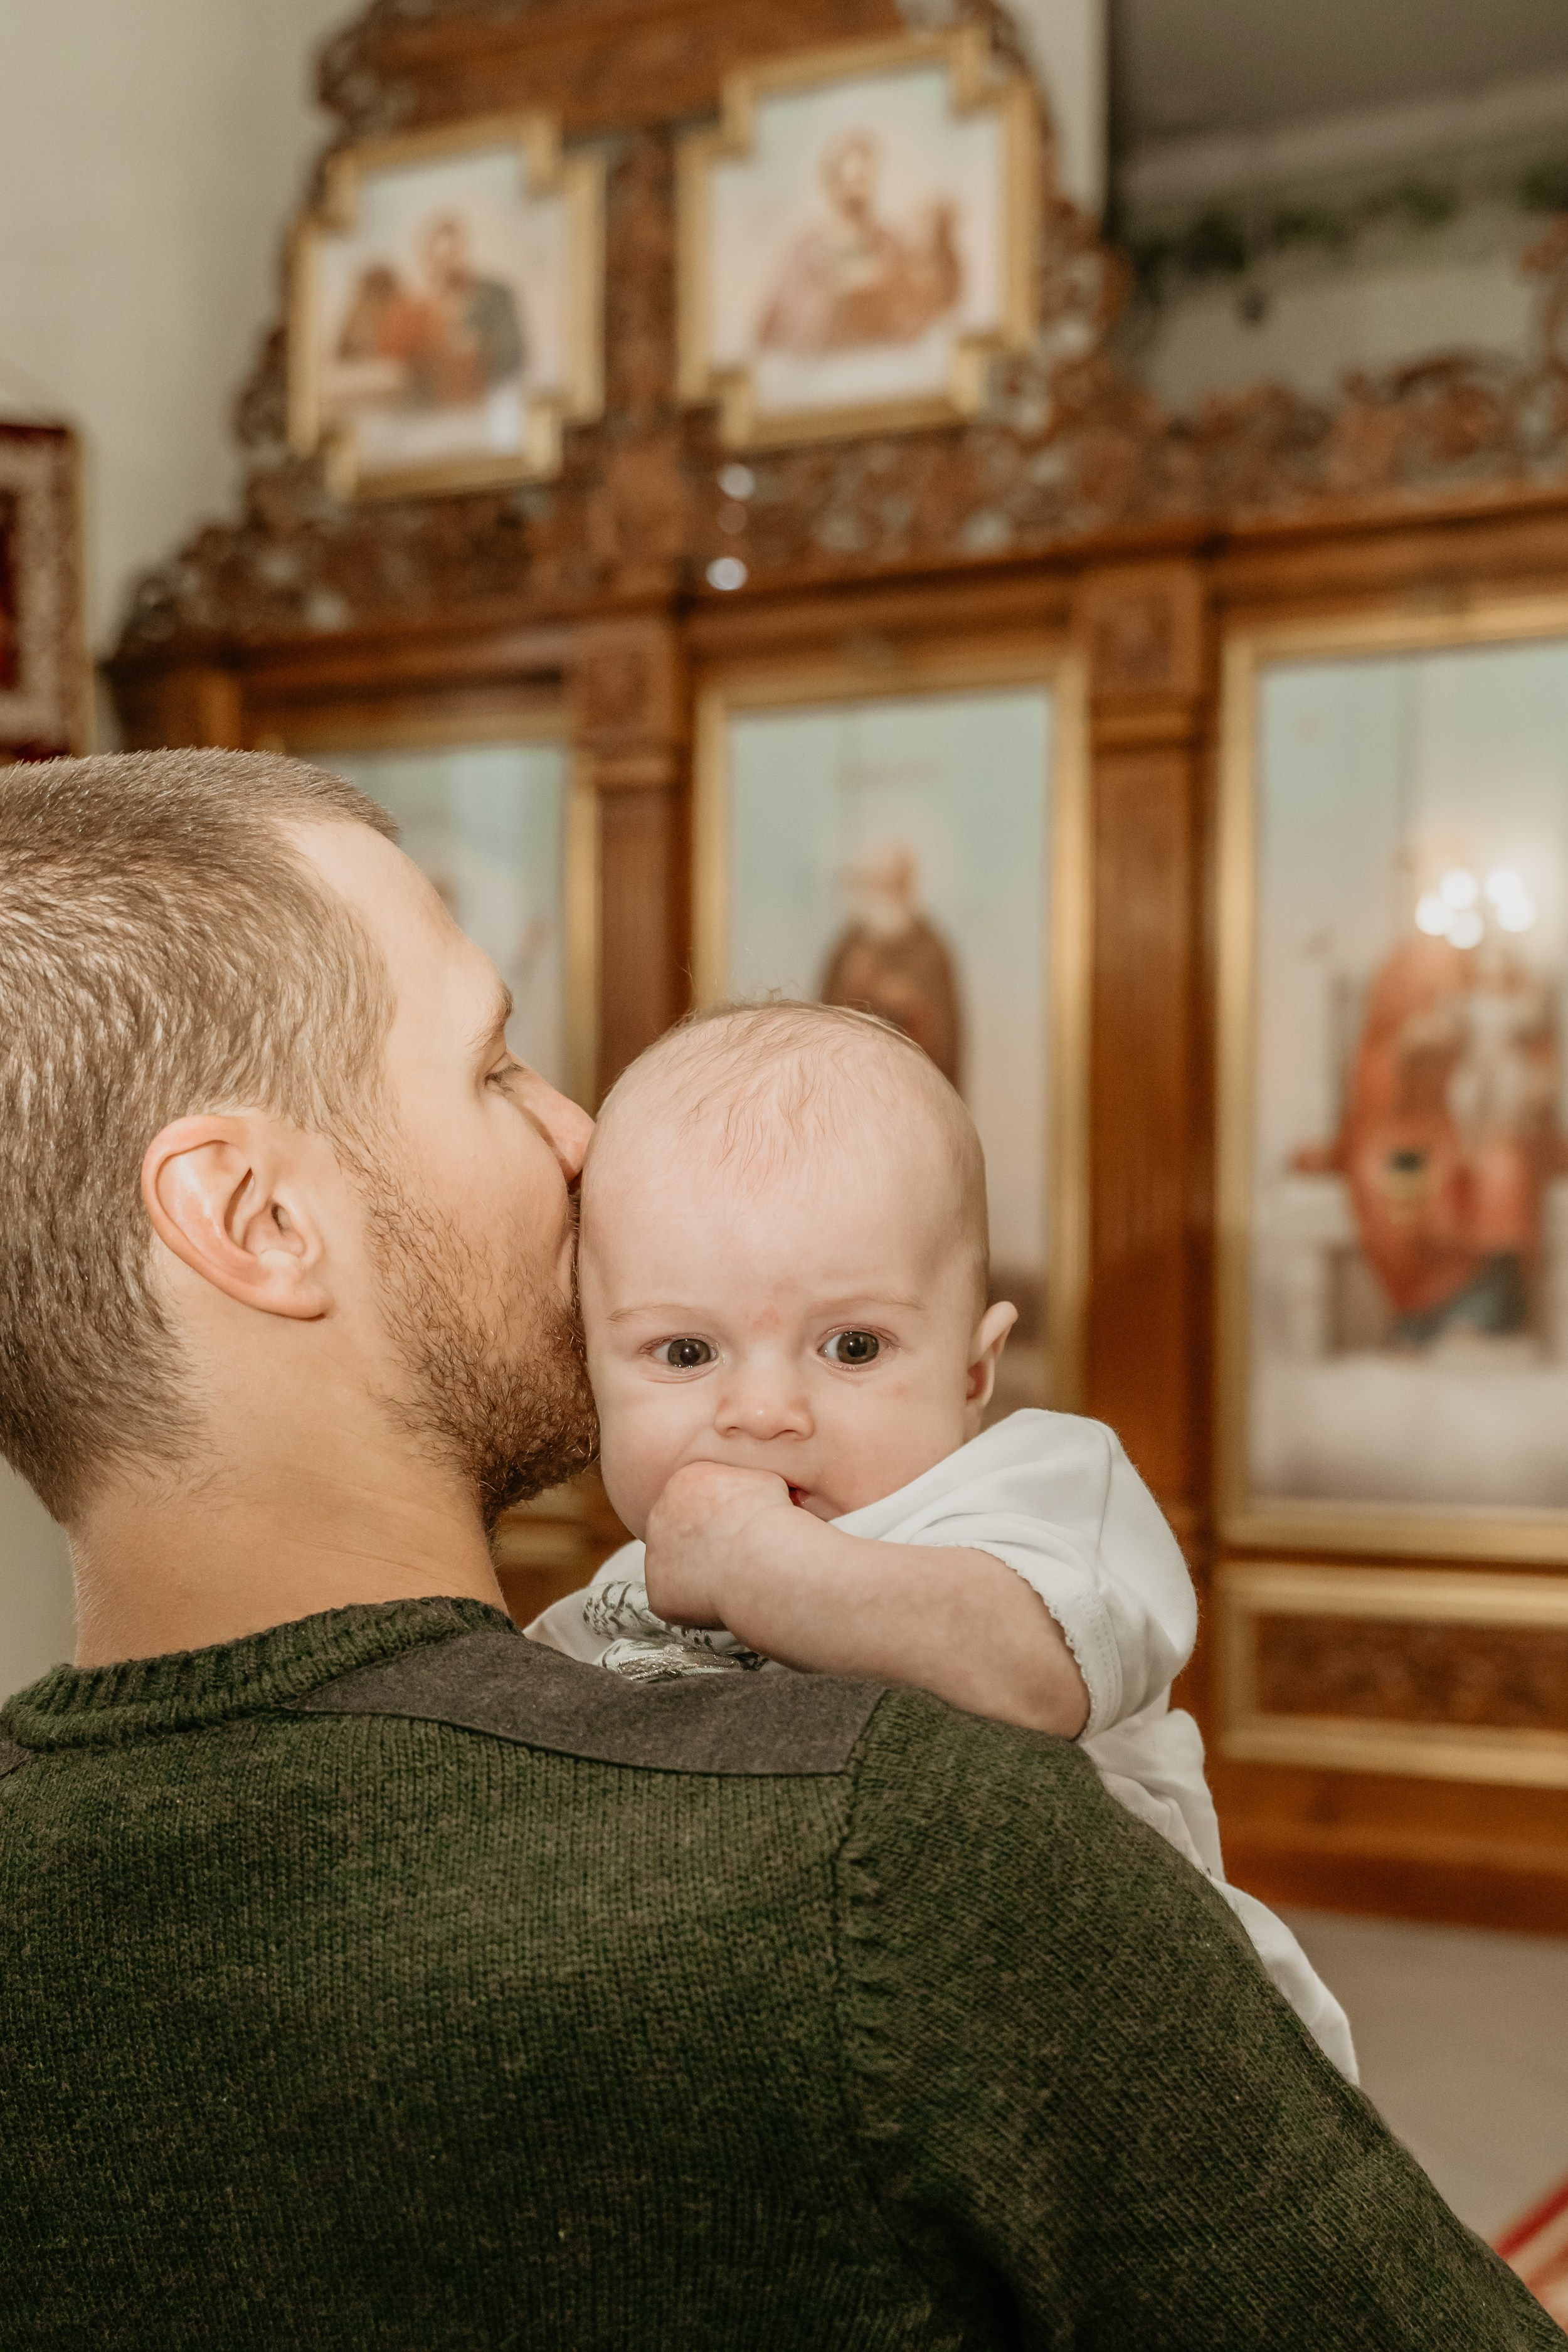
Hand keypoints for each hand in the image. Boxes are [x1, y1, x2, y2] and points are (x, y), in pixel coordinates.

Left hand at [642, 1460, 795, 1629]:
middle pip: (681, 1532)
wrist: (760, 1555)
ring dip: (701, 1573)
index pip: (696, 1500)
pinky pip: (678, 1600)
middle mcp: (659, 1515)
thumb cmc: (767, 1518)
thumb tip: (753, 1495)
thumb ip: (743, 1486)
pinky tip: (725, 1597)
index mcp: (682, 1483)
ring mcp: (654, 1555)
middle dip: (706, 1544)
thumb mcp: (762, 1480)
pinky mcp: (657, 1592)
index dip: (722, 1517)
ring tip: (735, 1577)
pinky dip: (699, 1604)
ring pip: (678, 1568)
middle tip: (737, 1555)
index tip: (740, 1528)